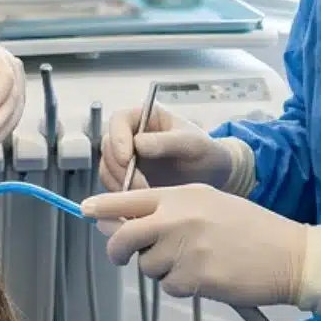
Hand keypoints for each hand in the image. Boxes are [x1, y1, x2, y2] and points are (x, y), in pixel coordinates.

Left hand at [82, 185, 320, 317]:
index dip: (101, 206)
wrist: (290, 254)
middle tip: (121, 256)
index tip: (84, 210)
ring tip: (194, 262)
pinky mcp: (195, 277)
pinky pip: (170, 287)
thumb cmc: (251, 229)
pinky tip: (206, 277)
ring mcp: (185, 248)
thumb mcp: (208, 205)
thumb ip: (167, 211)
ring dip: (162, 269)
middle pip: (125, 237)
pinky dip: (182, 287)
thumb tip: (122, 222)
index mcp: (181, 195)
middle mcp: (178, 218)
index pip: (128, 198)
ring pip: (147, 266)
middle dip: (117, 250)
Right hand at [100, 106, 254, 194]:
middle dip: (120, 168)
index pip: (119, 120)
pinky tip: (140, 203)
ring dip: (120, 184)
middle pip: (108, 147)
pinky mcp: (127, 179)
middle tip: (140, 185)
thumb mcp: (192, 143)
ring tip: (144, 196)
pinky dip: (122, 196)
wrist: (214, 176)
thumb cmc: (205, 152)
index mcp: (144, 117)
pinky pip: (114, 187)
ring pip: (107, 169)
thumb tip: (139, 143)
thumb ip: (166, 141)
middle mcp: (130, 135)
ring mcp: (126, 158)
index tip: (127, 158)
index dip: (118, 138)